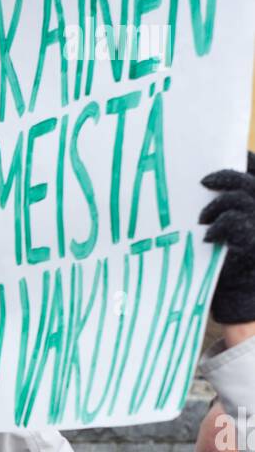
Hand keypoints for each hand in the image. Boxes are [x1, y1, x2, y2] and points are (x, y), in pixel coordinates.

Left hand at [200, 152, 254, 323]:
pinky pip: (232, 222)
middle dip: (224, 178)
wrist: (245, 297)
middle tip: (203, 181)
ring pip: (238, 200)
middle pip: (247, 182)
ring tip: (201, 219)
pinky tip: (208, 237)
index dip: (245, 161)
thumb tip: (205, 188)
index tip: (224, 154)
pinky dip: (217, 227)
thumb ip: (229, 209)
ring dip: (215, 206)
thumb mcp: (234, 230)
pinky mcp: (253, 240)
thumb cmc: (233, 264)